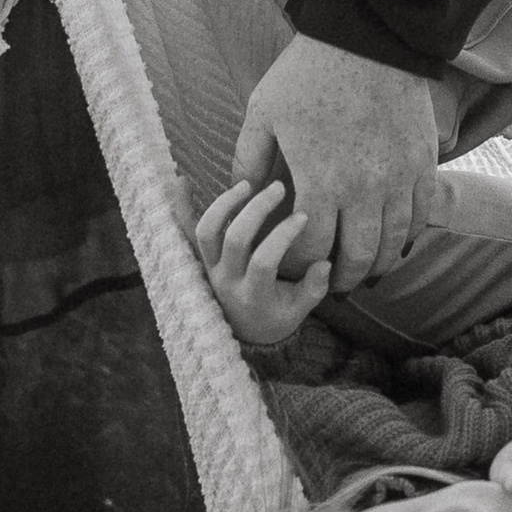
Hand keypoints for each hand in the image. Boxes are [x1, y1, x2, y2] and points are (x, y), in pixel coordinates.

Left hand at [194, 179, 332, 345]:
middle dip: (257, 210)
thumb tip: (324, 263)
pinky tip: (187, 181)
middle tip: (279, 187)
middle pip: (235, 240)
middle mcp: (227, 280)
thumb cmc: (276, 316)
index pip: (264, 261)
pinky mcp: (203, 258)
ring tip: (248, 184)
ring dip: (225, 203)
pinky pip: (189, 230)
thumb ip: (313, 288)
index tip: (303, 216)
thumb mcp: (299, 310)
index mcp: (253, 296)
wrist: (245, 330)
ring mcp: (211, 268)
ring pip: (207, 231)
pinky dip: (187, 206)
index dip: (283, 236)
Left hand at [230, 35, 439, 293]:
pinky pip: (421, 214)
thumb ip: (248, 160)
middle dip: (342, 278)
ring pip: (393, 243)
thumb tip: (242, 195)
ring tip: (365, 269)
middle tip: (333, 282)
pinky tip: (396, 241)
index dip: (299, 264)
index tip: (292, 265)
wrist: (368, 35)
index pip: (310, 249)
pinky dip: (409, 235)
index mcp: (319, 182)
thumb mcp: (262, 112)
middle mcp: (363, 189)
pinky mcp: (423, 161)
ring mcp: (399, 177)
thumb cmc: (308, 72)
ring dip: (378, 263)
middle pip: (357, 257)